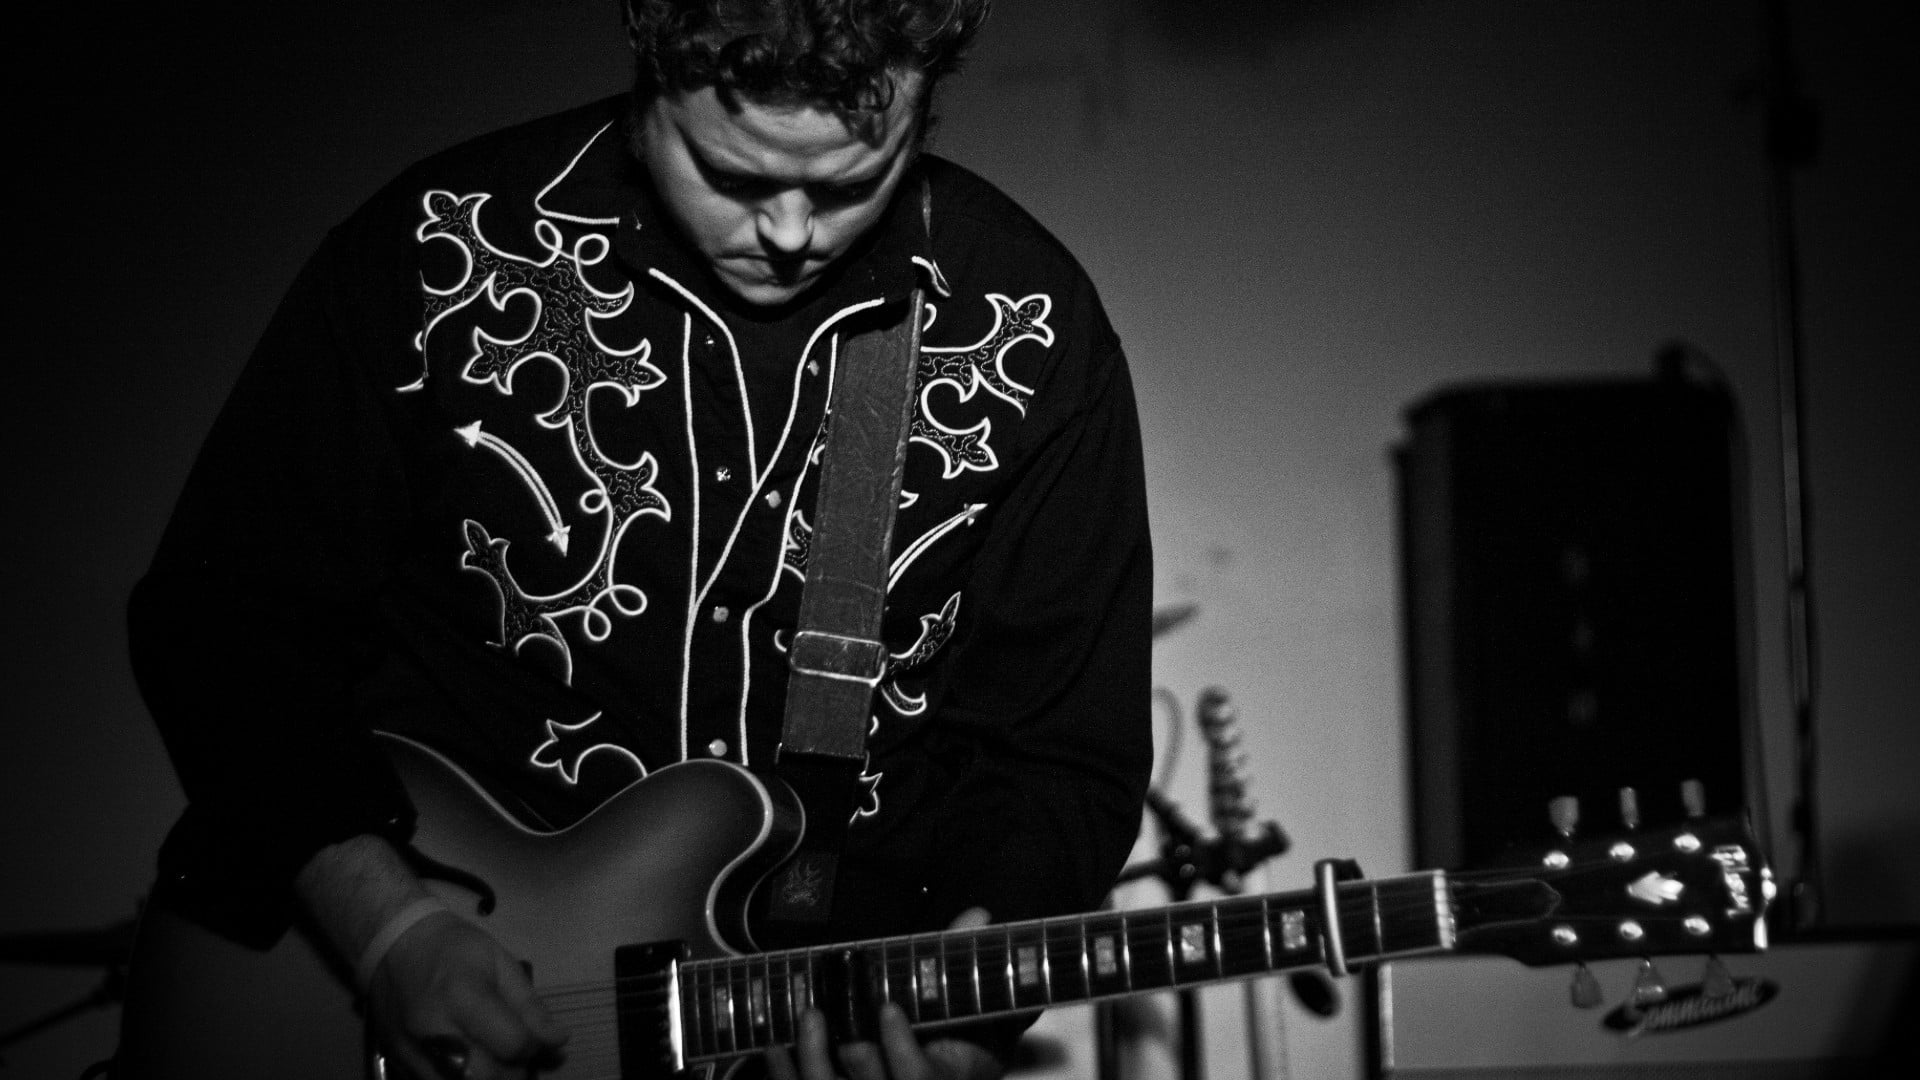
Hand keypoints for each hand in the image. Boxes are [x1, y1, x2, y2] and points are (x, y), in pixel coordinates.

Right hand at [367, 910, 568, 1079]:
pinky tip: (468, 1063)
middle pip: (486, 1078)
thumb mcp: (500, 962)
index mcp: (464, 997)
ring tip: (493, 1061)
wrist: (394, 943)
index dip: (533, 1046)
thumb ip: (529, 1005)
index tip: (535, 1038)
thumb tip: (557, 1040)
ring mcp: (411, 1052)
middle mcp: (434, 1031)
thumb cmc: (453, 947)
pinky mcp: (398, 1064)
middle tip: (515, 1055)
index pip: (512, 1044)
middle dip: (512, 1072)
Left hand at [766, 908, 1003, 1079]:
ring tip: (809, 1016)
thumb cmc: (953, 1029)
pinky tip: (775, 1044)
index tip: (888, 1007)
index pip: (918, 1076)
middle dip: (855, 1053)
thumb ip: (965, 958)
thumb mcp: (966, 997)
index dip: (901, 1047)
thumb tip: (977, 914)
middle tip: (838, 1015)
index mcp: (942, 1076)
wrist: (944, 1064)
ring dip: (813, 1056)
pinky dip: (783, 1072)